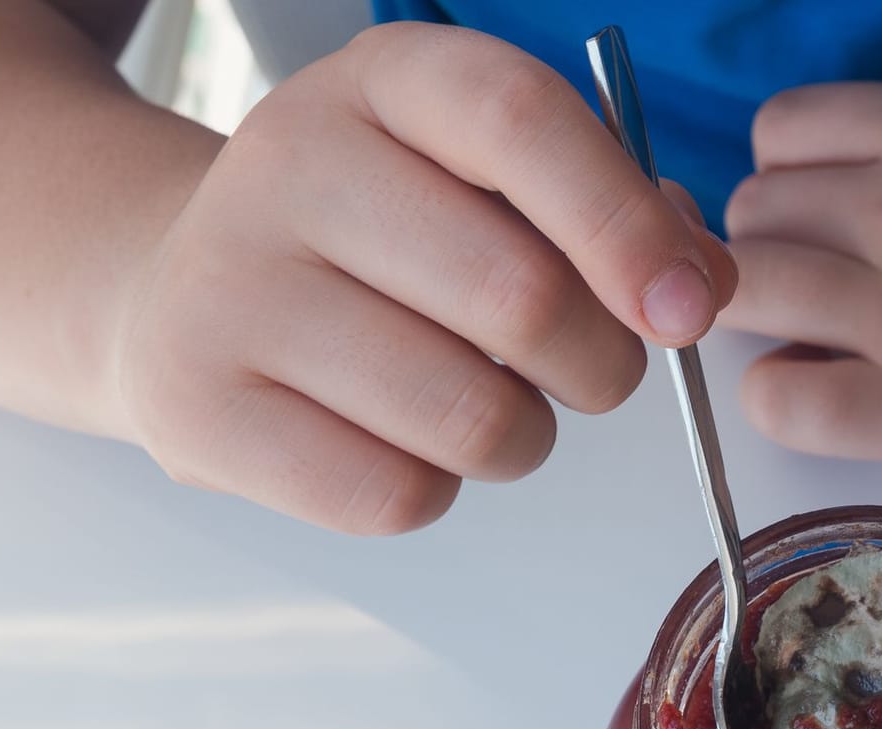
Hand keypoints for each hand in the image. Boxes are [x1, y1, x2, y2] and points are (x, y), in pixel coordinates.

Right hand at [107, 24, 736, 532]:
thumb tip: (699, 285)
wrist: (182, 292)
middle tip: (588, 369)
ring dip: (524, 436)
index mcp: (385, 81)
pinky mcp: (196, 408)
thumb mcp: (494, 183)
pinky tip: (401, 441)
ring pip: (468, 415)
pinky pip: (393, 494)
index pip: (520, 119)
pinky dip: (436, 489)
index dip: (624, 223)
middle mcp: (290, 160)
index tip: (686, 311)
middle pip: (518, 295)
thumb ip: (619, 216)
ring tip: (485, 401)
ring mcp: (227, 285)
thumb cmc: (389, 242)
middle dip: (601, 363)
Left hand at [719, 83, 881, 495]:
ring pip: (746, 296)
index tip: (827, 230)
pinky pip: (779, 398)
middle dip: (778, 262)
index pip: (781, 132)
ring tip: (839, 360)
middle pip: (752, 217)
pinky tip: (847, 409)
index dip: (791, 186)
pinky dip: (787, 404)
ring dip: (775, 330)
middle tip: (834, 310)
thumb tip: (878, 205)